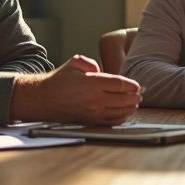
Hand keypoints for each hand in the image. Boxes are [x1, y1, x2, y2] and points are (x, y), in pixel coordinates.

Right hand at [12, 55, 142, 125]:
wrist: (44, 99)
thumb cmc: (60, 80)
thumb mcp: (74, 63)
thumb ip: (90, 63)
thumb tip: (101, 70)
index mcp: (92, 83)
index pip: (120, 84)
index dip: (132, 85)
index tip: (137, 85)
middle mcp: (95, 99)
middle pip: (124, 99)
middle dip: (135, 97)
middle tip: (140, 94)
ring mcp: (93, 112)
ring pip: (120, 112)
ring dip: (131, 108)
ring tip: (135, 103)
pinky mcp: (91, 121)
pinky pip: (112, 122)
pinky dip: (122, 118)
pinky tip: (126, 113)